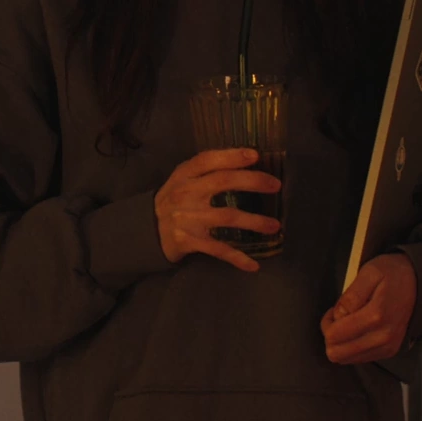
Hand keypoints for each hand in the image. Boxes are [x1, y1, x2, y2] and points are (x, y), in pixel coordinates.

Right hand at [154, 147, 281, 272]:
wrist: (146, 230)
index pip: (208, 159)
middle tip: (275, 185)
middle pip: (222, 181)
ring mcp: (188, 218)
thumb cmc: (174, 199)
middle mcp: (186, 193)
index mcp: (184, 174)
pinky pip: (218, 249)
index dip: (232, 156)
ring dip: (254, 221)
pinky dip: (237, 257)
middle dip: (252, 181)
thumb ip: (205, 169)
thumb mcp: (182, 178)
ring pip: (226, 216)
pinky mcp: (189, 241)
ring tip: (275, 226)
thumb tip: (245, 160)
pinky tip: (253, 265)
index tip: (256, 155)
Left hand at [321, 253, 416, 363]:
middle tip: (337, 317)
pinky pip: (359, 359)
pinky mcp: (389, 352)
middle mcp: (383, 338)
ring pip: (347, 360)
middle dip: (330, 335)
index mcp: (376, 316)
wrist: (418, 283)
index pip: (335, 336)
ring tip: (348, 321)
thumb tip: (337, 316)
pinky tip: (357, 328)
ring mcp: (388, 348)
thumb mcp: (369, 272)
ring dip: (341, 342)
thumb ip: (351, 295)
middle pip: (338, 354)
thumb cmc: (391, 273)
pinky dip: (351, 346)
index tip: (333, 309)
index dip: (326, 323)